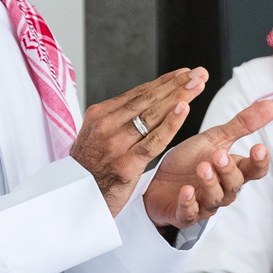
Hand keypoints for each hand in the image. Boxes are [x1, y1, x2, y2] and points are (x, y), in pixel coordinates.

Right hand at [70, 69, 206, 215]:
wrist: (73, 200)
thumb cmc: (90, 169)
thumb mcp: (95, 137)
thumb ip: (117, 121)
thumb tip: (142, 104)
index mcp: (99, 115)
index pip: (138, 93)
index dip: (164, 82)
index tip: (184, 73)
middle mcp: (106, 125)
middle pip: (147, 99)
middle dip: (176, 85)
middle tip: (198, 73)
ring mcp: (115, 144)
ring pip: (152, 115)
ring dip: (179, 97)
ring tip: (198, 85)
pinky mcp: (125, 164)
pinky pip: (153, 141)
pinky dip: (171, 123)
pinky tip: (184, 109)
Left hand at [143, 98, 272, 228]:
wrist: (157, 180)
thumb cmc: (189, 161)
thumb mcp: (215, 139)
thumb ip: (242, 125)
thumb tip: (271, 105)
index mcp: (233, 170)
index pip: (255, 171)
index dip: (259, 162)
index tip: (259, 148)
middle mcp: (223, 189)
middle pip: (235, 184)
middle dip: (228, 170)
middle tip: (219, 155)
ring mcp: (204, 204)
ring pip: (215, 198)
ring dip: (210, 183)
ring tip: (202, 167)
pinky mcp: (184, 214)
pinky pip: (190, 212)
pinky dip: (189, 203)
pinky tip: (186, 191)